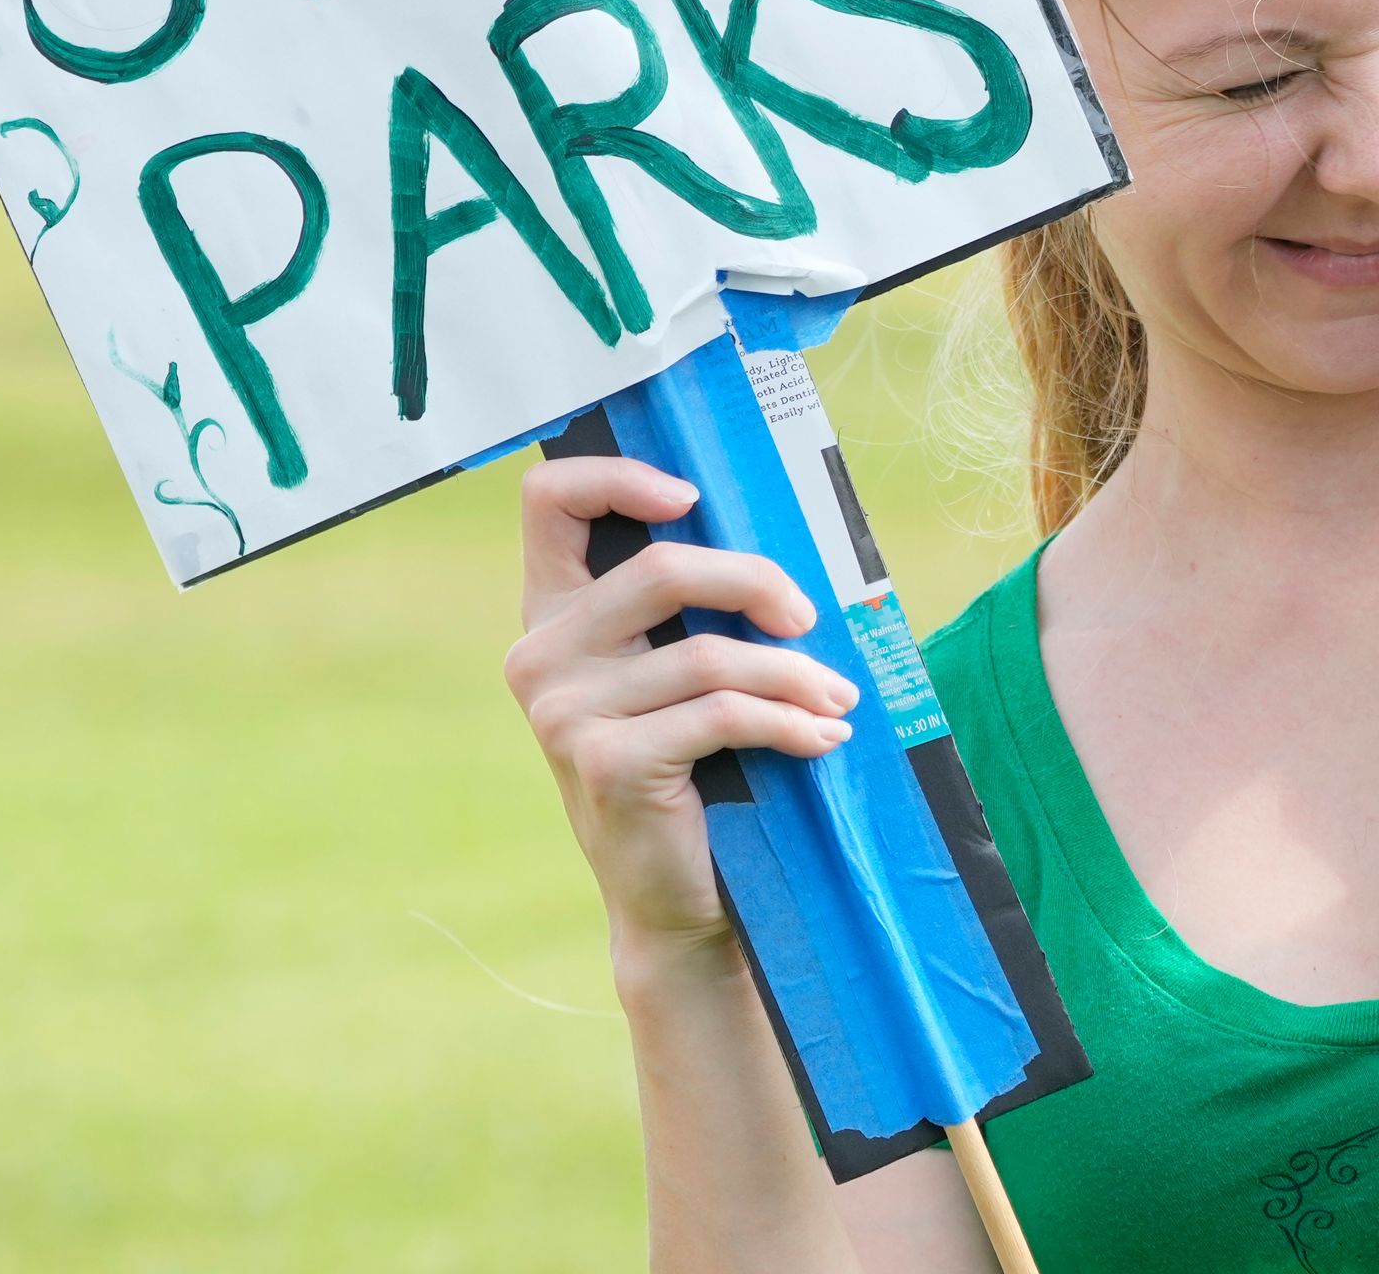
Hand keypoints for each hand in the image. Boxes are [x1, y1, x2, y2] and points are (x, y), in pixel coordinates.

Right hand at [504, 455, 861, 958]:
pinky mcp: (607, 761)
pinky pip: (723, 714)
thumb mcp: (676, 677)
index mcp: (551, 615)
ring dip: (794, 674)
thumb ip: (691, 610)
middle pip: (661, 568)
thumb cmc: (694, 773)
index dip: (616, 476)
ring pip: (709, 653)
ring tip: (837, 698)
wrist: (676, 902)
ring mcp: (564, 712)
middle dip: (756, 583)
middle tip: (809, 619)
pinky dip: (789, 721)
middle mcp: (541, 655)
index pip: (547, 500)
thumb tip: (784, 550)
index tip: (692, 496)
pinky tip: (825, 736)